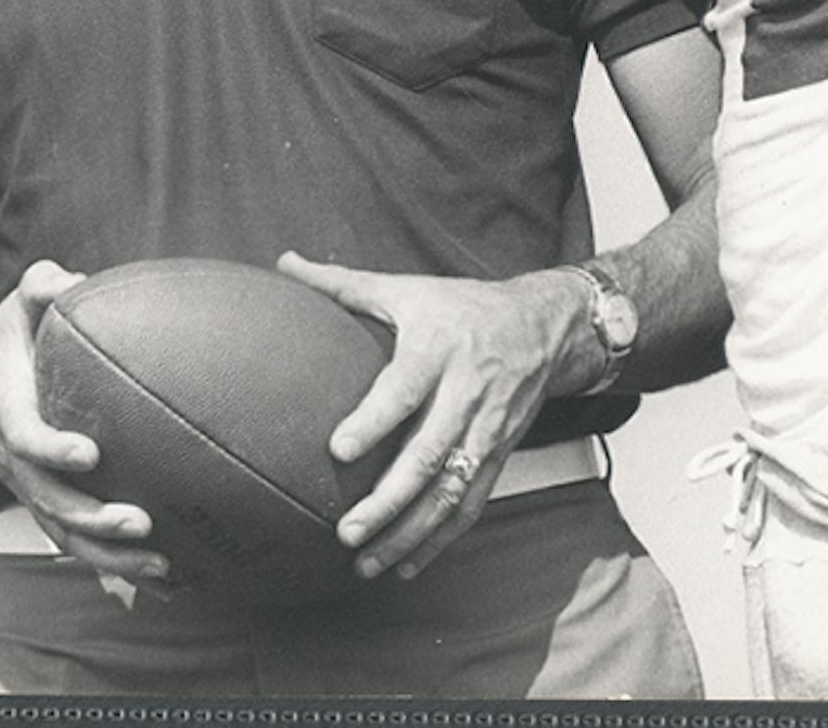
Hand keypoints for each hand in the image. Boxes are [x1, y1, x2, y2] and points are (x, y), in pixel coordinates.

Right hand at [0, 260, 169, 586]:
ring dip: (110, 556)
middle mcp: (17, 462)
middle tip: (141, 522)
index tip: (90, 453)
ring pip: (65, 535)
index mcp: (9, 414)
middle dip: (94, 519)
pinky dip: (115, 563)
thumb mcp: (12, 307)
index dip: (54, 450)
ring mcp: (30, 489)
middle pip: (51, 503)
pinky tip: (165, 575)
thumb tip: (71, 279)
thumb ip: (39, 286)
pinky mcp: (45, 502)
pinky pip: (77, 541)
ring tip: (163, 566)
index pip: (28, 440)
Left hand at [278, 252, 592, 581]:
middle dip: (388, 499)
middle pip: (428, 454)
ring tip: (366, 561)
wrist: (543, 327)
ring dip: (409, 532)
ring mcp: (486, 429)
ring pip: (450, 490)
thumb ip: (343, 285)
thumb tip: (284, 263)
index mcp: (437, 348)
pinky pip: (470, 504)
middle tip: (346, 531)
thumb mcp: (407, 289)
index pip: (405, 388)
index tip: (338, 449)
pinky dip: (440, 540)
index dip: (375, 420)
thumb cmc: (462, 307)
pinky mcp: (498, 455)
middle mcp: (465, 393)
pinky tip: (407, 565)